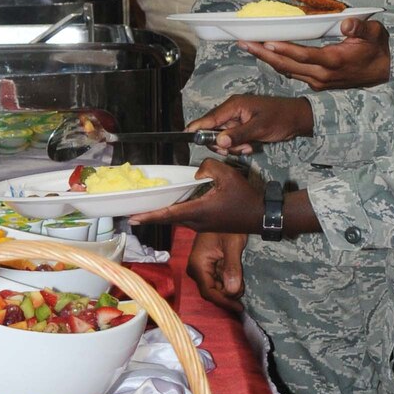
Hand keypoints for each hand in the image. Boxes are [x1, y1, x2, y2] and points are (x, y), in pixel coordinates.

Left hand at [130, 156, 263, 235]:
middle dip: (150, 216)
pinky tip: (170, 206)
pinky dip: (173, 213)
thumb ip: (207, 167)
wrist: (260, 216)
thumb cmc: (245, 197)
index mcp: (198, 211)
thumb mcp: (227, 174)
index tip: (133, 218)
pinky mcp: (206, 225)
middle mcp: (196, 222)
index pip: (168, 214)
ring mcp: (201, 225)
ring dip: (162, 215)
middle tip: (133, 214)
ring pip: (176, 219)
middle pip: (168, 218)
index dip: (149, 216)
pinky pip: (185, 218)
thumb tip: (196, 174)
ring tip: (146, 210)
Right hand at [186, 95, 313, 151]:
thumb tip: (219, 141)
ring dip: (233, 146)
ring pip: (224, 138)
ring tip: (249, 146)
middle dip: (223, 143)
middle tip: (237, 148)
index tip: (187, 136)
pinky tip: (251, 145)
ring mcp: (237, 119)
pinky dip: (239, 145)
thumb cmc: (281, 117)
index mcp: (234, 105)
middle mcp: (232, 111)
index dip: (197, 128)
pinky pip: (233, 139)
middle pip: (214, 130)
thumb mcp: (259, 128)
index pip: (210, 118)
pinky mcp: (243, 127)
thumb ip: (238, 135)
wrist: (298, 119)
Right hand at [187, 232, 246, 312]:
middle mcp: (196, 268)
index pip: (209, 292)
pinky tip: (236, 275)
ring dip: (229, 287)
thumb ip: (232, 268)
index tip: (239, 307)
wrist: (224, 214)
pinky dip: (227, 280)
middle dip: (228, 294)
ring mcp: (200, 268)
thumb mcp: (233, 245)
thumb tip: (233, 292)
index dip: (224, 302)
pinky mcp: (206, 266)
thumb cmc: (227, 226)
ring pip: (215, 287)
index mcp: (198, 264)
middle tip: (244, 288)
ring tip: (241, 280)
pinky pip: (216, 279)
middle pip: (211, 291)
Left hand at [236, 16, 390, 90]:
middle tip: (243, 42)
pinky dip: (277, 63)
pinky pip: (292, 73)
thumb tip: (346, 24)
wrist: (384, 75)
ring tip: (247, 46)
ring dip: (266, 59)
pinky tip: (265, 54)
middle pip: (287, 65)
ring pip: (286, 70)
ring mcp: (318, 81)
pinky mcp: (316, 83)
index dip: (285, 49)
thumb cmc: (377, 50)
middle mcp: (322, 74)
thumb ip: (360, 29)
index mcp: (334, 61)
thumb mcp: (375, 34)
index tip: (267, 41)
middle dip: (263, 54)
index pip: (305, 55)